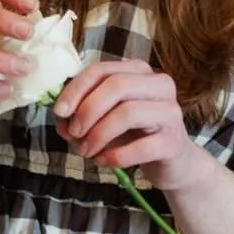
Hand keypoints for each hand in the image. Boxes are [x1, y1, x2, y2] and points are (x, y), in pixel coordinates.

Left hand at [53, 59, 204, 192]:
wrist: (173, 163)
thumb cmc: (135, 136)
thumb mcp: (104, 121)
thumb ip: (81, 117)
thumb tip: (62, 121)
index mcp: (139, 72)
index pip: (101, 70)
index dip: (76, 89)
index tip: (59, 112)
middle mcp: (159, 85)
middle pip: (116, 86)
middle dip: (88, 110)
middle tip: (74, 134)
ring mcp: (170, 112)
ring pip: (127, 113)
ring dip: (98, 135)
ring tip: (86, 151)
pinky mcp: (174, 142)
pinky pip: (140, 147)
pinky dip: (114, 156)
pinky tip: (104, 161)